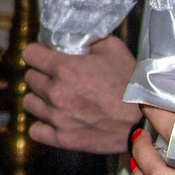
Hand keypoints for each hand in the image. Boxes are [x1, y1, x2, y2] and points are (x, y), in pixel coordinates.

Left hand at [23, 37, 141, 153]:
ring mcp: (57, 118)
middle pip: (29, 78)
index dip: (37, 53)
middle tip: (56, 77)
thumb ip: (88, 39)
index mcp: (64, 68)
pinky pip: (35, 130)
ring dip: (40, 98)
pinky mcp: (62, 139)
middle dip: (41, 74)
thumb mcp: (113, 49)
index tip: (45, 56)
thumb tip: (74, 36)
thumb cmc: (131, 82)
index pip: (29, 54)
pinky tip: (54, 118)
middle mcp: (56, 92)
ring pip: (29, 103)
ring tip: (56, 98)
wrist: (145, 119)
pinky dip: (42, 124)